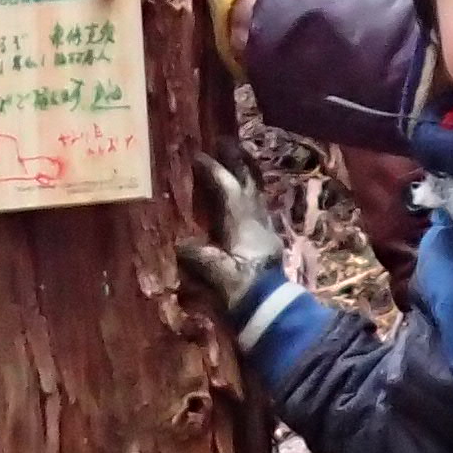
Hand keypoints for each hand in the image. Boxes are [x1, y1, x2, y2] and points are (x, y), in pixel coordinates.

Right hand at [173, 154, 288, 321]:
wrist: (272, 313)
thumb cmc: (243, 291)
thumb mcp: (217, 273)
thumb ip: (199, 255)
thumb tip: (180, 243)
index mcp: (243, 223)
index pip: (227, 188)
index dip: (213, 170)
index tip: (197, 155)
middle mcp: (256, 220)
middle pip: (248, 182)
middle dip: (236, 160)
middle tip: (226, 140)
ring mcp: (264, 230)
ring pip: (256, 193)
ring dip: (246, 175)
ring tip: (237, 159)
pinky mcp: (266, 242)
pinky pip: (257, 208)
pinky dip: (249, 195)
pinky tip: (245, 197)